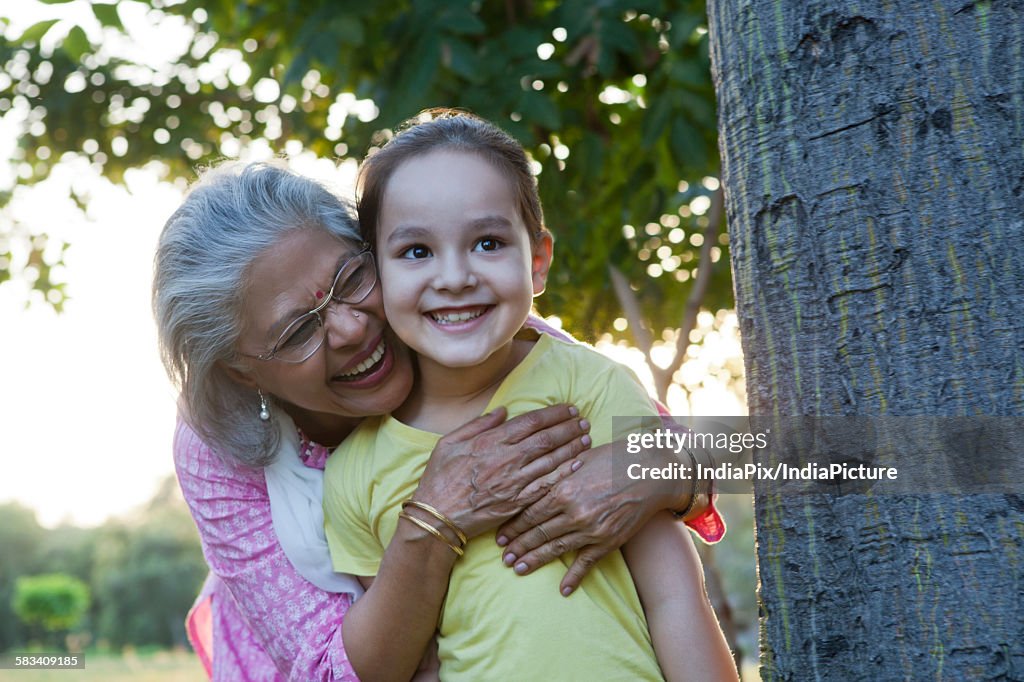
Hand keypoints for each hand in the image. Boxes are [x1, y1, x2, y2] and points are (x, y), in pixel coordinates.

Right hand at [413, 404, 591, 539]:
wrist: (437, 516)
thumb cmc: (440, 478)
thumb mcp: (449, 442)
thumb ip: (478, 425)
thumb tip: (504, 411)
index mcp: (490, 441)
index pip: (531, 422)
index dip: (554, 414)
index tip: (569, 409)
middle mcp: (506, 459)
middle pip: (547, 439)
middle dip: (569, 428)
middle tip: (584, 421)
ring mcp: (514, 482)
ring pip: (551, 461)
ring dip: (572, 447)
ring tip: (587, 438)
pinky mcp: (518, 502)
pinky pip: (547, 485)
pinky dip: (564, 473)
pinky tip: (578, 464)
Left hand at [494, 441, 681, 595]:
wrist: (651, 472)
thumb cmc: (614, 458)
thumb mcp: (580, 459)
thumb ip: (557, 473)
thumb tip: (534, 479)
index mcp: (563, 489)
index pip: (530, 512)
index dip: (513, 526)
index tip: (500, 536)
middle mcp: (574, 512)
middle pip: (538, 532)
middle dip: (518, 546)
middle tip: (503, 557)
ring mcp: (591, 529)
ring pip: (555, 549)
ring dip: (534, 560)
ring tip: (518, 569)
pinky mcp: (608, 541)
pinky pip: (586, 563)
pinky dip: (574, 577)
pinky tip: (562, 589)